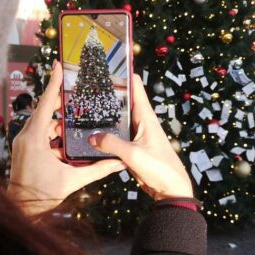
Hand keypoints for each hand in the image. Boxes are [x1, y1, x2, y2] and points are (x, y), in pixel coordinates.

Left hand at [7, 62, 125, 215]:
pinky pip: (39, 133)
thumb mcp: (72, 181)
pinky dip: (53, 132)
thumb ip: (97, 170)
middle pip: (45, 109)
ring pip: (43, 122)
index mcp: (35, 139)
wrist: (22, 209)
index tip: (58, 65)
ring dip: (58, 119)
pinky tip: (66, 137)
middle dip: (60, 100)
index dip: (53, 83)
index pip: (46, 104)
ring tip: (76, 115)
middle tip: (76, 90)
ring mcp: (23, 142)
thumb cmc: (42, 195)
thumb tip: (119, 163)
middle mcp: (26, 136)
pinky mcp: (24, 149)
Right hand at [88, 74, 192, 200]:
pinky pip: (115, 134)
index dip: (122, 73)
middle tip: (85, 85)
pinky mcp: (130, 146)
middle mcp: (141, 121)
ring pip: (117, 118)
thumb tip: (91, 136)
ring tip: (83, 104)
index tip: (105, 65)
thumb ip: (111, 144)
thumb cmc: (160, 168)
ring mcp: (135, 133)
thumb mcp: (134, 154)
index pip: (135, 86)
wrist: (171, 190)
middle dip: (107, 92)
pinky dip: (104, 131)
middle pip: (123, 100)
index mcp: (146, 116)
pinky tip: (90, 131)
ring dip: (104, 113)